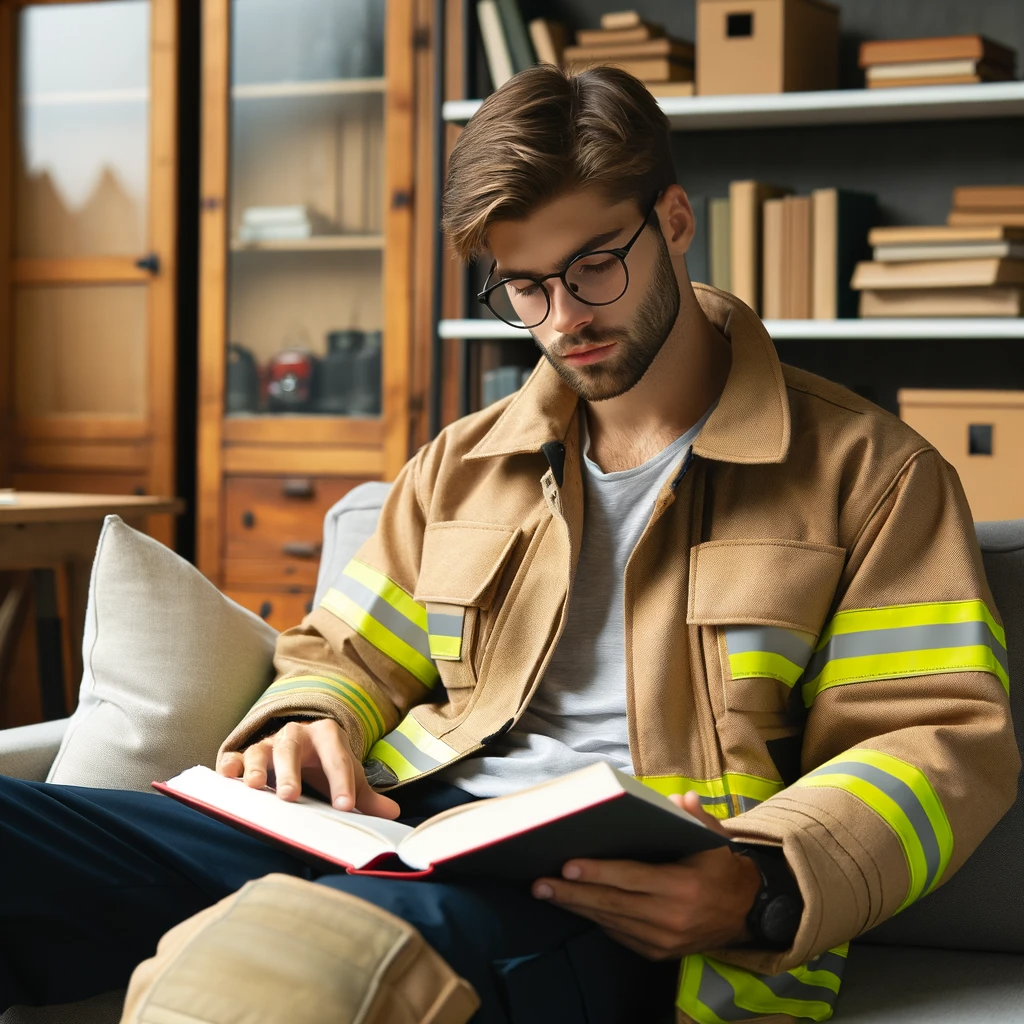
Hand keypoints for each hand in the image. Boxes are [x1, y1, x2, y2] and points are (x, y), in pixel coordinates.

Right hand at [217, 718, 400, 819]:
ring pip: (261, 751)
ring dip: (257, 768)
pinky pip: (235, 756)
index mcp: (326, 736)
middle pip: (292, 749)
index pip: (336, 758)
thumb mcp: (348, 773)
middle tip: (291, 796)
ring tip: (256, 787)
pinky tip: (228, 777)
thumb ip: (366, 794)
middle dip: (291, 772)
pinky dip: (230, 765)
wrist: (303, 741)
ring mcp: (269, 743)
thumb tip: (392, 814)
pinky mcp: (246, 754)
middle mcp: (295, 735)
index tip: (345, 807)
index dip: (342, 782)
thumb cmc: (325, 762)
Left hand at [531, 791, 760, 959]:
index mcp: (683, 886)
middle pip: (612, 903)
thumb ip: (695, 818)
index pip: (631, 878)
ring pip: (611, 921)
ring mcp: (663, 939)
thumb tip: (679, 798)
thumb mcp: (715, 839)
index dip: (597, 873)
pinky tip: (575, 905)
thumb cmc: (721, 868)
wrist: (746, 914)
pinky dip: (596, 919)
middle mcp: (671, 916)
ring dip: (576, 908)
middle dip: (572, 894)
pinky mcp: (657, 952)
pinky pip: (619, 934)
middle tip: (540, 883)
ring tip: (547, 893)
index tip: (567, 866)